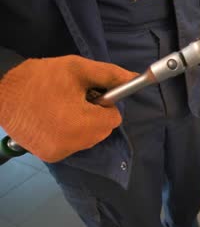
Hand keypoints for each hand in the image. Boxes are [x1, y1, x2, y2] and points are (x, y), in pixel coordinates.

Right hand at [0, 55, 135, 161]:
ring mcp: (60, 153)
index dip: (104, 104)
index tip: (89, 95)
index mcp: (81, 124)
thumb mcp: (77, 69)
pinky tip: (52, 119)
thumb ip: (109, 75)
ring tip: (60, 108)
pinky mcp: (50, 157)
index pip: (114, 119)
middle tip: (73, 99)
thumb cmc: (39, 78)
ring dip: (83, 125)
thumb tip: (133, 78)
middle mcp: (73, 145)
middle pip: (103, 131)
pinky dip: (70, 133)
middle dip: (95, 115)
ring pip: (89, 139)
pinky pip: (74, 145)